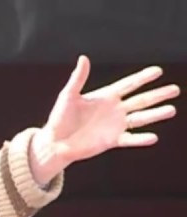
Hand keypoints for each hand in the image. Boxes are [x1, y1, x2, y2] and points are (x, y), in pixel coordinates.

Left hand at [32, 56, 178, 180]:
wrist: (55, 142)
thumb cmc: (59, 118)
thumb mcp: (68, 96)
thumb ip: (78, 78)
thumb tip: (83, 59)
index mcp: (106, 96)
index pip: (129, 84)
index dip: (142, 78)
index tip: (158, 70)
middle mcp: (115, 110)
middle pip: (141, 100)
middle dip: (158, 95)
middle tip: (175, 89)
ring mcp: (115, 125)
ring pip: (141, 118)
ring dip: (156, 114)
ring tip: (171, 110)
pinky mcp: (112, 140)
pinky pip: (130, 139)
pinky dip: (141, 139)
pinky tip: (153, 137)